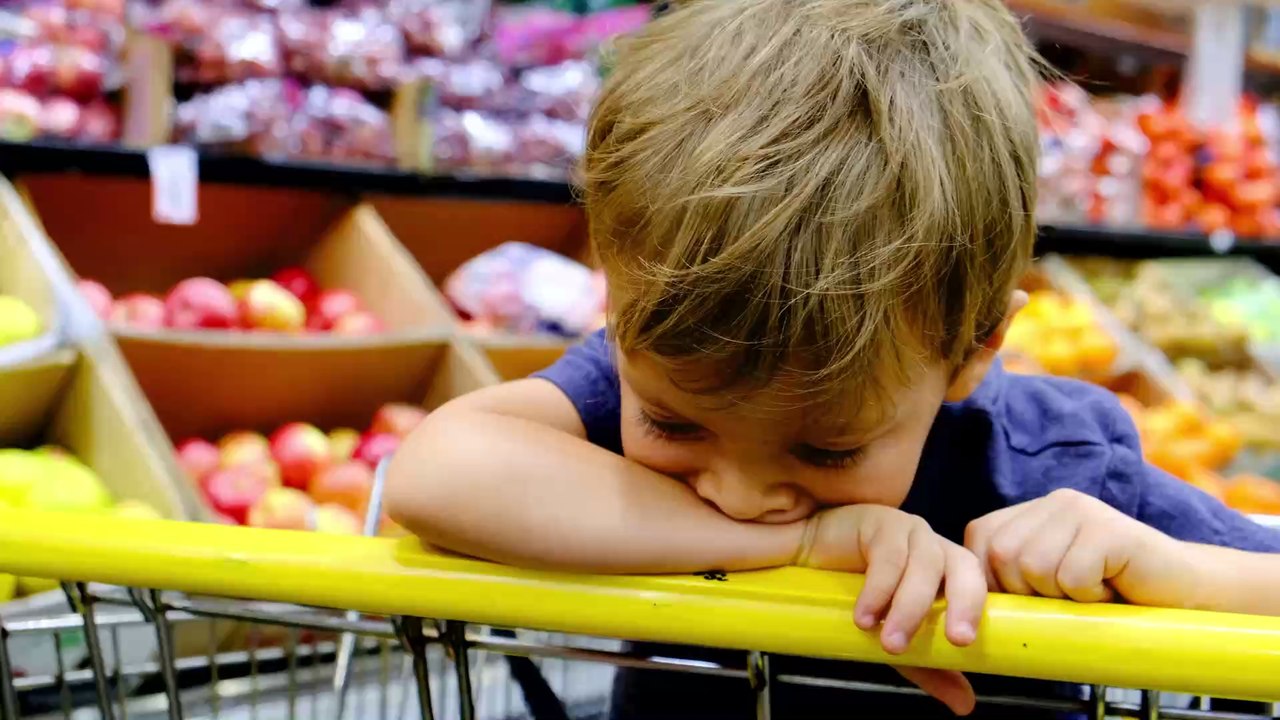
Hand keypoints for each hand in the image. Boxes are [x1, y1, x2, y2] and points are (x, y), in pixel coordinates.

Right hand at [797, 505, 986, 714]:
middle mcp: (935, 549)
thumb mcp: (896, 636)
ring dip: (910, 608)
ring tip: (890, 643)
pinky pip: (889, 556)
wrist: (807, 558)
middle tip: (956, 640)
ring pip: (926, 566)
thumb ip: (929, 666)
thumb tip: (965, 705)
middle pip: (965, 568)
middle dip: (964, 604)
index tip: (965, 645)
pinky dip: (879, 589)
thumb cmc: (856, 594)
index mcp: (948, 572)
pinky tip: (863, 616)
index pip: (978, 585)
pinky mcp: (880, 522)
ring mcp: (909, 532)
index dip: (979, 610)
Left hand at [964, 489, 1192, 606]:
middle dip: (1031, 592)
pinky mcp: (1108, 527)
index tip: (1034, 598)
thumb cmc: (1110, 596)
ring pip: (1034, 567)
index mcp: (1032, 511)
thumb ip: (1010, 575)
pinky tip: (1113, 588)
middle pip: (1002, 556)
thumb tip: (959, 598)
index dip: (995, 580)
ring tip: (1095, 589)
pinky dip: (1091, 597)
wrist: (1184, 595)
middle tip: (1073, 593)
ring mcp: (1081, 509)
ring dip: (1064, 596)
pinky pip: (1072, 576)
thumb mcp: (1048, 584)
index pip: (979, 540)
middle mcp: (1052, 501)